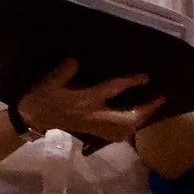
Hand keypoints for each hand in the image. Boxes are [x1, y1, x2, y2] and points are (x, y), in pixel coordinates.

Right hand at [16, 59, 163, 144]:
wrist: (33, 118)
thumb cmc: (42, 97)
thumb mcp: (49, 81)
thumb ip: (64, 71)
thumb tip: (75, 59)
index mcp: (86, 100)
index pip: (113, 90)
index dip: (131, 82)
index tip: (146, 76)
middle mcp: (94, 115)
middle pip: (127, 119)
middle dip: (146, 110)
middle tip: (160, 98)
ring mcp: (94, 126)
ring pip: (124, 130)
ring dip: (140, 120)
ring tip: (152, 108)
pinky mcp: (92, 131)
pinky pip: (117, 135)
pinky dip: (130, 129)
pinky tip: (135, 122)